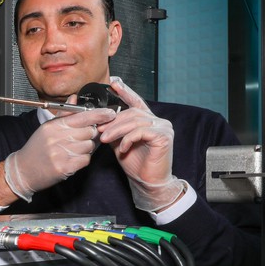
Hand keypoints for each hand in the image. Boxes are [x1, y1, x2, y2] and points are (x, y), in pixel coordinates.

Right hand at [3, 105, 118, 201]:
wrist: (23, 171)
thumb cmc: (36, 149)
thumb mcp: (47, 128)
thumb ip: (64, 114)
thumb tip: (74, 98)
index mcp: (54, 126)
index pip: (82, 116)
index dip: (99, 114)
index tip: (110, 114)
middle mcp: (57, 138)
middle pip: (90, 131)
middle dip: (90, 135)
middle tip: (81, 139)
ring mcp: (60, 153)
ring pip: (89, 146)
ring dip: (86, 148)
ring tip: (73, 150)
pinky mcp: (64, 167)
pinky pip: (85, 159)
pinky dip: (82, 160)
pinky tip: (72, 159)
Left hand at [97, 77, 185, 211]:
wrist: (147, 182)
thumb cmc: (136, 164)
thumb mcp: (120, 143)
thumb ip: (115, 130)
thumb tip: (100, 121)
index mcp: (148, 121)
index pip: (136, 102)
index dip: (126, 91)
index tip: (114, 83)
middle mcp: (158, 121)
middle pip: (132, 112)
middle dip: (113, 120)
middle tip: (99, 129)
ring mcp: (163, 127)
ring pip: (135, 121)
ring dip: (117, 129)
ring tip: (105, 138)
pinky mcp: (164, 136)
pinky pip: (142, 131)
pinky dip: (129, 139)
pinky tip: (123, 148)